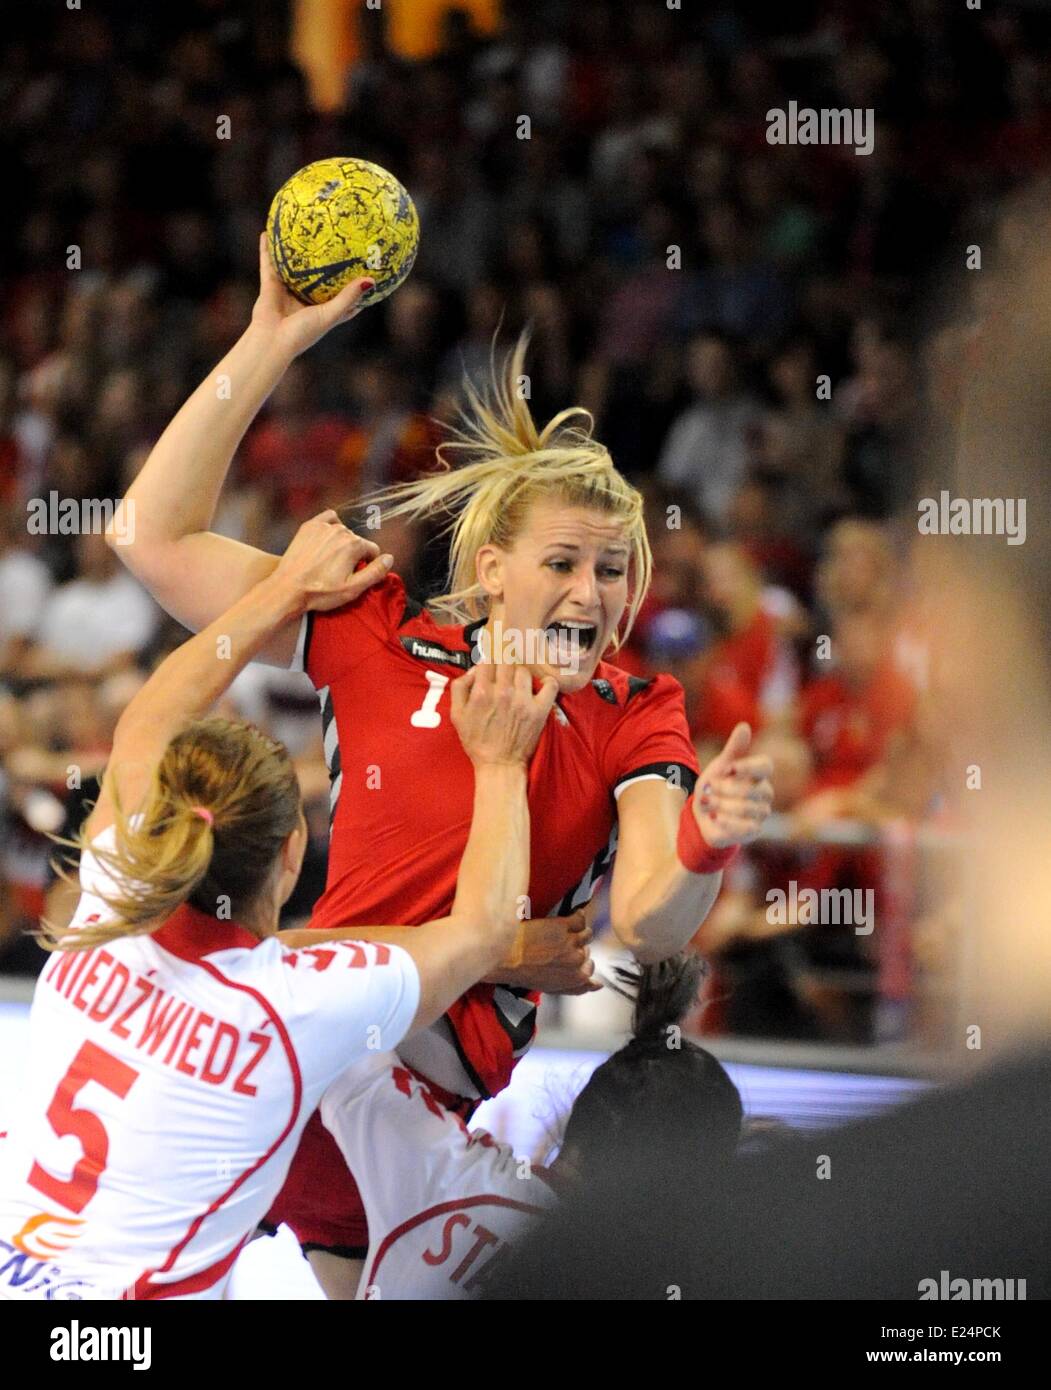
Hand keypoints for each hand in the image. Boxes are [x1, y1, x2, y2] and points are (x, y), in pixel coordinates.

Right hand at [252, 232, 373, 359]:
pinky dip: (266, 249)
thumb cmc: (302, 333)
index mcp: (323, 311)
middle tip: (337, 241)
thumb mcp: (330, 314)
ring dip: (293, 252)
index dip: (354, 287)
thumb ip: (348, 297)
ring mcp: (287, 292)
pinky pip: (268, 264)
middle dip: (326, 263)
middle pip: (318, 278)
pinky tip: (266, 232)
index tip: (366, 271)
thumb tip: (371, 280)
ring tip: (299, 230)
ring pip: (291, 268)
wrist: (271, 342)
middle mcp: (305, 300)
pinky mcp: (270, 287)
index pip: (344, 299)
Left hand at [274, 510, 392, 612]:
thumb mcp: (352, 589)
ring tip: (329, 561)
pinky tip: (326, 540)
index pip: (373, 551)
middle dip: (353, 555)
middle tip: (339, 572)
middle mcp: (341, 531)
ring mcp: (323, 526)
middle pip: (358, 542)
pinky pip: (329, 518)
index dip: (367, 565)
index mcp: (354, 545)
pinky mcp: (309, 526)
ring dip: (341, 543)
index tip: (355, 576)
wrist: (288, 588)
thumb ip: (375, 572)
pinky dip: (331, 526)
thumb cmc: (319, 592)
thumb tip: (389, 558)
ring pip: (344, 532)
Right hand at [451, 661, 557, 766]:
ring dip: (520, 673)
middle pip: (506, 661)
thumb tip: (474, 670)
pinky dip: (548, 682)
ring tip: (517, 683)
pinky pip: (550, 685)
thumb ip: (460, 687)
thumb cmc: (477, 741)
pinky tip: (542, 685)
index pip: (487, 660)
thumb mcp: (456, 715)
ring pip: (524, 671)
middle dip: (503, 664)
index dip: (488, 662)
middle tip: (503, 672)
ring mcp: (523, 700)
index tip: (490, 668)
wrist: (499, 763)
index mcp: (481, 692)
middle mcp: (503, 692)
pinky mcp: (539, 709)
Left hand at [489, 912, 601, 994]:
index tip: (569, 961)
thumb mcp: (553, 987)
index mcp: (575, 980)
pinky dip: (577, 916)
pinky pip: (580, 918)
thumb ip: (577, 987)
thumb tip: (599, 985)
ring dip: (578, 932)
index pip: (590, 972)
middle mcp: (577, 963)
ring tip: (561, 932)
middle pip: (588, 952)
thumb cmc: (525, 973)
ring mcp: (572, 943)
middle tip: (557, 948)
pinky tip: (569, 916)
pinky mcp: (565, 926)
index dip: (579, 965)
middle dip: (576, 949)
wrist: (507, 956)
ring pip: (587, 934)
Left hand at [693, 722, 773, 849]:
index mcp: (759, 775)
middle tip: (709, 788)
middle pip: (749, 790)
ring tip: (708, 803)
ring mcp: (761, 813)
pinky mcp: (754, 831)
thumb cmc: (716, 786)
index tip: (728, 768)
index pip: (765, 766)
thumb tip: (744, 726)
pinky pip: (743, 827)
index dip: (748, 767)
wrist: (705, 815)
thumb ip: (734, 748)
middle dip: (724, 789)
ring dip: (720, 805)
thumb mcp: (720, 766)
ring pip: (744, 809)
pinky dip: (725, 821)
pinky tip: (714, 818)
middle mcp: (765, 793)